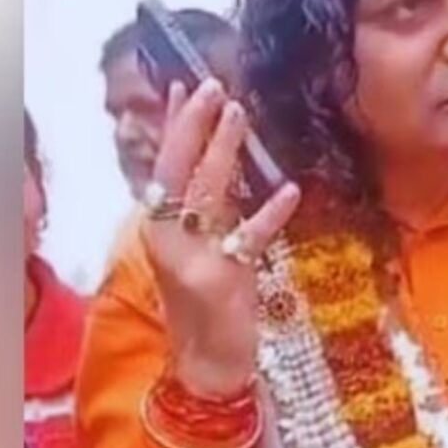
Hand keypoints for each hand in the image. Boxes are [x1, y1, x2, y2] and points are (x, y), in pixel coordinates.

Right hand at [142, 78, 300, 397]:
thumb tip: (211, 153)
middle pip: (177, 170)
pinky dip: (270, 213)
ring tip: (239, 114)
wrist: (205, 363)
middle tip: (212, 85)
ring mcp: (192, 259)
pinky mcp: (223, 280)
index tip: (183, 83)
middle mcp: (167, 238)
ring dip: (224, 151)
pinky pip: (249, 238)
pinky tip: (289, 189)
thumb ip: (200, 205)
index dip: (173, 124)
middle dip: (193, 125)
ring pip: (207, 194)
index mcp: (157, 227)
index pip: (163, 164)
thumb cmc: (202, 303)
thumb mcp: (195, 248)